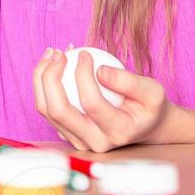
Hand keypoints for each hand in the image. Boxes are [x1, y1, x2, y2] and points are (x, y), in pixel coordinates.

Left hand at [32, 47, 169, 151]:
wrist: (145, 124)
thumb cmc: (149, 105)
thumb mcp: (153, 90)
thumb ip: (129, 81)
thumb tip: (100, 71)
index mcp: (117, 133)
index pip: (91, 103)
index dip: (82, 75)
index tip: (85, 54)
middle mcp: (95, 142)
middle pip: (59, 111)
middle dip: (50, 77)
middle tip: (58, 52)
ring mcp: (79, 141)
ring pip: (46, 111)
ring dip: (42, 78)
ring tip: (53, 53)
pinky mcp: (68, 134)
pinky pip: (47, 109)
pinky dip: (44, 84)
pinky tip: (53, 64)